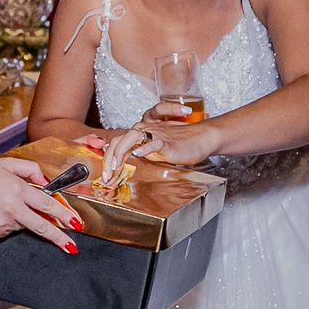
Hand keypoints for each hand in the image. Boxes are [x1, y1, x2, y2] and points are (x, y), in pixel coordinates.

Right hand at [0, 156, 80, 253]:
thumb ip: (30, 169)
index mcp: (17, 190)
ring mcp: (3, 223)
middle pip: (42, 226)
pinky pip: (9, 230)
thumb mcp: (5, 164)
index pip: (47, 204)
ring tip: (4, 205)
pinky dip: (8, 222)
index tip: (76, 222)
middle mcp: (12, 209)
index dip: (64, 214)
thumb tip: (46, 181)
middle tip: (71, 246)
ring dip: (23, 218)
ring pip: (24, 225)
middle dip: (59, 238)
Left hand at [85, 103, 224, 169]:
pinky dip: (145, 148)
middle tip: (107, 176)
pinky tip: (138, 154)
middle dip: (109, 158)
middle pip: (119, 139)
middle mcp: (145, 131)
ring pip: (132, 136)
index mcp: (140, 133)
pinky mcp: (168, 142)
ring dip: (120, 151)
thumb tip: (119, 163)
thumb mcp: (154, 150)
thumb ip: (139, 152)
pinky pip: (155, 142)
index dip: (107, 159)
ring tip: (115, 165)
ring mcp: (156, 135)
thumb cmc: (180, 144)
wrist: (203, 138)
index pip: (116, 142)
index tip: (106, 177)